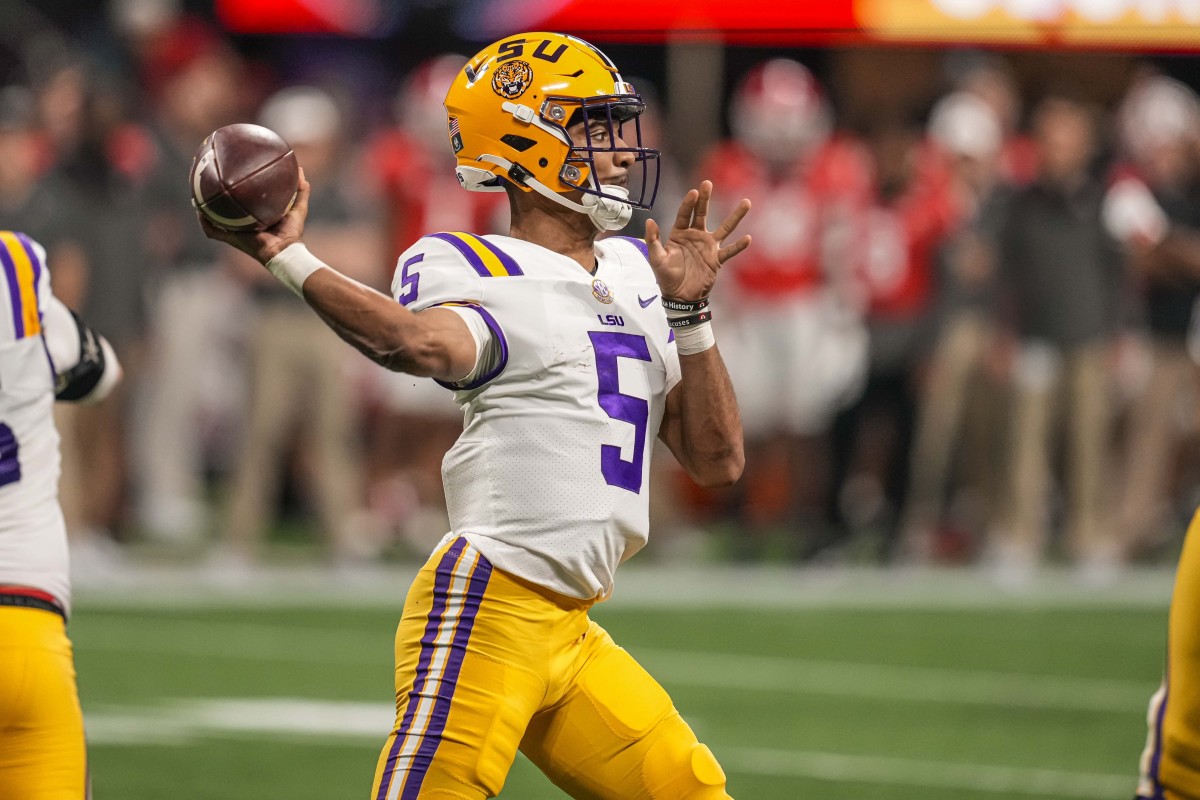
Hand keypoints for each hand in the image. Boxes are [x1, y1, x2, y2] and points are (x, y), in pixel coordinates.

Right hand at [197, 168, 310, 264]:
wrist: (286, 251)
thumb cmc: (292, 233)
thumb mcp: (297, 207)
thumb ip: (300, 190)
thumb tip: (300, 169)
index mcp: (253, 217)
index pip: (240, 203)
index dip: (234, 192)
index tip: (229, 177)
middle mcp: (241, 223)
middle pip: (223, 208)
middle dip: (214, 196)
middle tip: (207, 180)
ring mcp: (234, 231)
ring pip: (213, 218)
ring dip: (204, 207)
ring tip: (197, 193)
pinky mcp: (231, 239)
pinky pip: (212, 230)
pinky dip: (205, 221)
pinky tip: (200, 210)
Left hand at [645, 180, 750, 301]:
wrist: (680, 297)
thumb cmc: (666, 277)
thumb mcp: (656, 259)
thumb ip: (653, 240)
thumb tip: (649, 221)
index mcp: (679, 234)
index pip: (684, 214)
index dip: (689, 203)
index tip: (694, 192)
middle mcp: (695, 236)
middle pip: (702, 213)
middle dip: (705, 199)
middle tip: (708, 183)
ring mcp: (708, 246)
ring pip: (724, 228)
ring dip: (735, 216)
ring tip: (746, 202)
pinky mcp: (717, 259)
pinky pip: (730, 250)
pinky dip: (738, 245)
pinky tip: (748, 238)